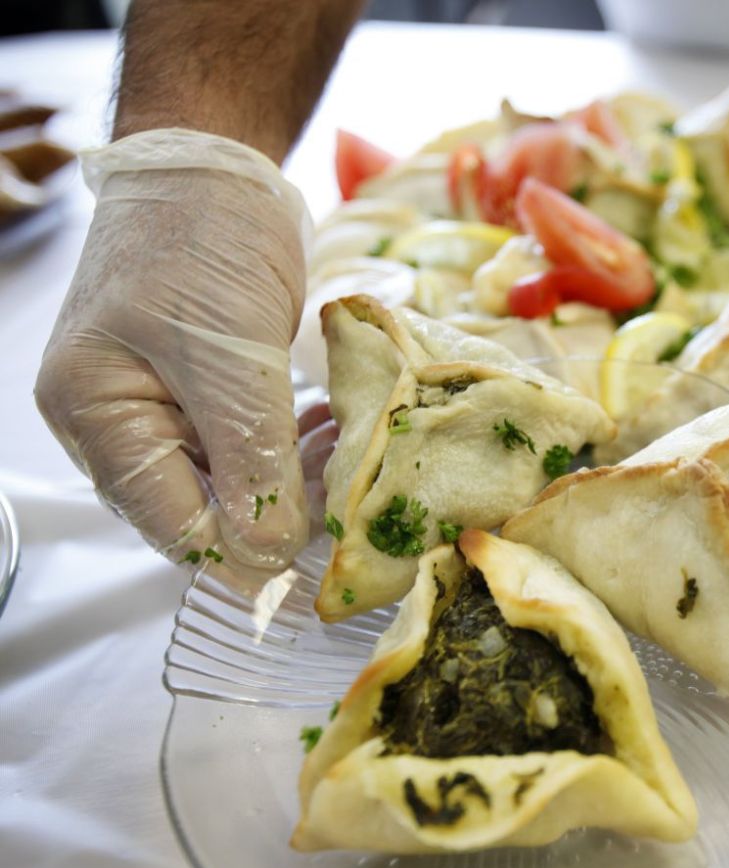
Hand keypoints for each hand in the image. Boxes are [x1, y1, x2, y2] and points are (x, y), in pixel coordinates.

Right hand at [35, 129, 311, 576]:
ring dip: (291, 480)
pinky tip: (328, 433)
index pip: (169, 524)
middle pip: (198, 510)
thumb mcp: (229, 351)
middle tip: (345, 500)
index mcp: (99, 415)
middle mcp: (121, 422)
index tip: (312, 557)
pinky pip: (247, 444)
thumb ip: (250, 453)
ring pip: (230, 480)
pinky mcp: (204, 389)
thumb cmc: (201, 239)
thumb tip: (268, 548)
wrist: (216, 166)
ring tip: (346, 459)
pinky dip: (289, 447)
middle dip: (274, 512)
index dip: (240, 552)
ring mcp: (162, 405)